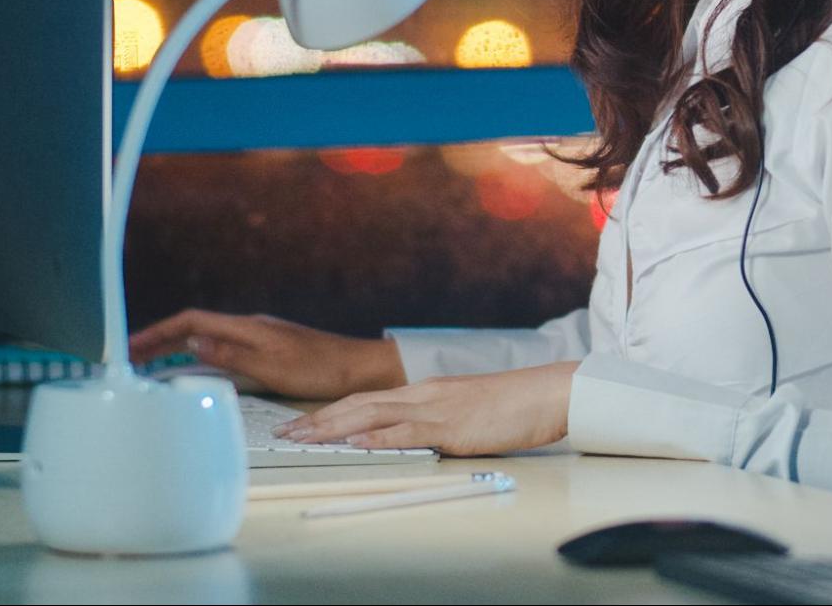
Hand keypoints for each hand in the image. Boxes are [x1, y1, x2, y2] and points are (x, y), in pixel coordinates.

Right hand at [129, 309, 406, 398]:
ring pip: (205, 336)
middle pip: (194, 326)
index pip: (192, 321)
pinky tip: (190, 366)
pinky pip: (220, 346)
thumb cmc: (322, 368)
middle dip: (158, 339)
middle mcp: (250, 327)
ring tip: (146, 362)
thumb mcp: (274, 366)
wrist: (359, 367)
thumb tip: (192, 341)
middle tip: (126, 356)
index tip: (128, 345)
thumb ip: (232, 354)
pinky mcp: (267, 349)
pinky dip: (196, 353)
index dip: (157, 332)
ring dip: (174, 346)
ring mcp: (258, 337)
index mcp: (249, 327)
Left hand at [274, 362, 577, 455]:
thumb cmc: (515, 404)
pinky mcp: (452, 426)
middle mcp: (424, 394)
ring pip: (372, 414)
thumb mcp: (467, 409)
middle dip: (317, 419)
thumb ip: (437, 420)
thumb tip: (413, 437)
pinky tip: (354, 440)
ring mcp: (436, 408)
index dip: (330, 412)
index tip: (301, 423)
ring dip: (332, 426)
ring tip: (302, 437)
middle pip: (358, 404)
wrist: (548, 391)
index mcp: (427, 391)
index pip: (366, 399)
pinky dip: (377, 435)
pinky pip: (407, 431)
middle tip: (283, 433)